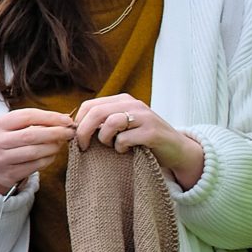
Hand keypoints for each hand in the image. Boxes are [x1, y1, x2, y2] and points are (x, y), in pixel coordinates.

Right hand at [0, 108, 76, 194]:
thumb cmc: (11, 143)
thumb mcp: (16, 129)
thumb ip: (37, 122)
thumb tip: (65, 118)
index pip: (27, 116)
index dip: (50, 117)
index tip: (68, 120)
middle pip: (31, 135)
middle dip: (55, 132)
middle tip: (70, 132)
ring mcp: (0, 159)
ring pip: (34, 152)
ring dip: (53, 147)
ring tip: (61, 144)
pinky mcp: (9, 174)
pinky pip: (35, 165)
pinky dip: (48, 159)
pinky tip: (52, 155)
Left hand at [73, 93, 205, 189]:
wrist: (177, 149)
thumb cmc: (144, 140)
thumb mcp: (124, 125)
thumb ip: (105, 122)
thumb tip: (74, 129)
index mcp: (123, 100)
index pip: (90, 105)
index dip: (78, 122)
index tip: (77, 139)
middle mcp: (133, 104)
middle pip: (96, 112)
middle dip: (84, 132)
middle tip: (83, 147)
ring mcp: (144, 117)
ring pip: (110, 123)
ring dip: (105, 139)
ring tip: (112, 146)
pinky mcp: (152, 132)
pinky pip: (125, 139)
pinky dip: (121, 148)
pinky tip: (126, 151)